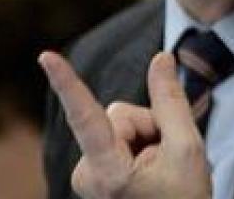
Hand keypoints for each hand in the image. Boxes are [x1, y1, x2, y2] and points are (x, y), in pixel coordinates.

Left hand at [38, 49, 211, 198]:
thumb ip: (171, 101)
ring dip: (146, 138)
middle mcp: (86, 174)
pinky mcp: (90, 174)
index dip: (68, 83)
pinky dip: (138, 147)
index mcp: (108, 173)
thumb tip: (161, 58)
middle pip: (118, 115)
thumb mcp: (187, 149)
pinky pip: (115, 138)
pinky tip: (150, 170)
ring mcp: (86, 176)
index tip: (46, 57)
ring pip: (118, 125)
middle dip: (148, 126)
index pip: (86, 118)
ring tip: (160, 169)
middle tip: (168, 159)